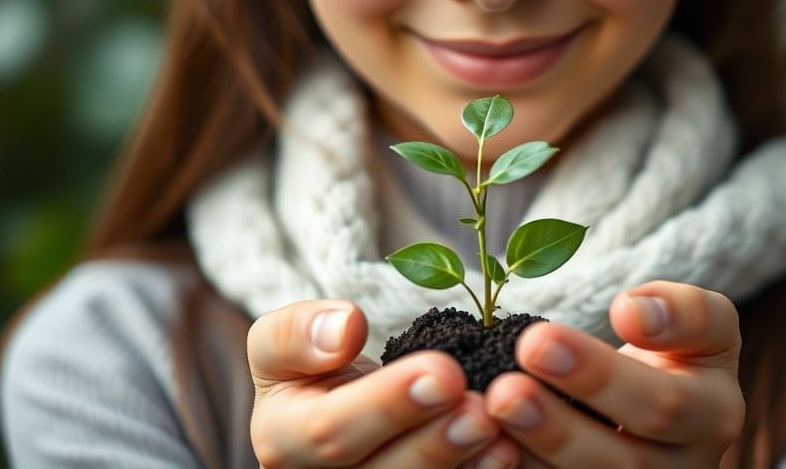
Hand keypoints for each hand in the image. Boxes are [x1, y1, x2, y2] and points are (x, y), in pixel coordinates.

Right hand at [247, 299, 520, 467]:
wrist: (336, 405)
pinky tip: (505, 452)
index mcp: (280, 440)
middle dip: (434, 441)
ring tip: (498, 429)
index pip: (328, 430)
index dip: (388, 404)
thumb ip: (298, 331)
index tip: (444, 371)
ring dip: (460, 463)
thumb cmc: (312, 370)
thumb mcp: (285, 340)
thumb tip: (343, 329)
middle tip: (481, 407)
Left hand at [484, 281, 744, 467]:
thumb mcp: (695, 323)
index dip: (631, 367)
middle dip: (579, 399)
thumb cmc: (673, 353)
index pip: (676, 396)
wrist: (659, 409)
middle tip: (529, 351)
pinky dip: (524, 465)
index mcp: (713, 413)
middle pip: (632, 448)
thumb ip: (680, 311)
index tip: (611, 314)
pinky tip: (492, 440)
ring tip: (500, 400)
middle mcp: (685, 465)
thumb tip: (632, 313)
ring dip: (544, 441)